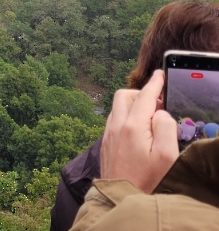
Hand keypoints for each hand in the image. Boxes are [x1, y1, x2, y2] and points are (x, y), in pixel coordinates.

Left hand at [100, 70, 178, 192]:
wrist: (120, 197)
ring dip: (133, 105)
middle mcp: (116, 126)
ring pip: (117, 107)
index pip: (144, 96)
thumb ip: (165, 127)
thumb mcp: (166, 155)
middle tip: (158, 102)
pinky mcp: (105, 143)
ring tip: (149, 117)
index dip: (154, 84)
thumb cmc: (147, 180)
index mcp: (131, 126)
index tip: (161, 75)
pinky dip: (126, 115)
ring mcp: (108, 134)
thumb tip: (158, 112)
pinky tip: (137, 129)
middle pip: (124, 96)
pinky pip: (114, 119)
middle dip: (141, 93)